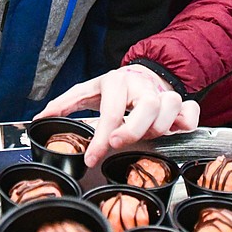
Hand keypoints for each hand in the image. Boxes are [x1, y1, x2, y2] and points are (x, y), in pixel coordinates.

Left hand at [37, 66, 198, 167]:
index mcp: (116, 82)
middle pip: (148, 107)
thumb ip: (65, 104)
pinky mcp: (181, 102)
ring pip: (170, 108)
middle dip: (134, 130)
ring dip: (158, 129)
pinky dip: (186, 123)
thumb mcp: (88, 91)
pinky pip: (191, 112)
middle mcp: (142, 85)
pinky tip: (176, 131)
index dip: (101, 137)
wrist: (141, 74)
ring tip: (144, 136)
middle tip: (118, 143)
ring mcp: (164, 93)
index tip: (92, 158)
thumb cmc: (113, 89)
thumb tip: (39, 118)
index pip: (111, 111)